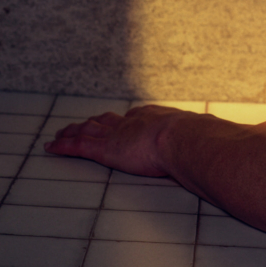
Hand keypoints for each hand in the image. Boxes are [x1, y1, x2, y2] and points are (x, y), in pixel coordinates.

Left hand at [44, 104, 185, 176]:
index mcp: (154, 117)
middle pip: (106, 120)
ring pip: (87, 130)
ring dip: (72, 131)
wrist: (183, 138)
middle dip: (93, 123)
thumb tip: (214, 144)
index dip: (122, 121)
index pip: (133, 118)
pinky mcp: (104, 149)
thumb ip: (199, 140)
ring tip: (61, 133)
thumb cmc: (195, 140)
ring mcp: (117, 134)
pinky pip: (78, 146)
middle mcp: (132, 121)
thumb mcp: (198, 137)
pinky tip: (51, 146)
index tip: (117, 122)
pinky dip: (63, 146)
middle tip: (83, 124)